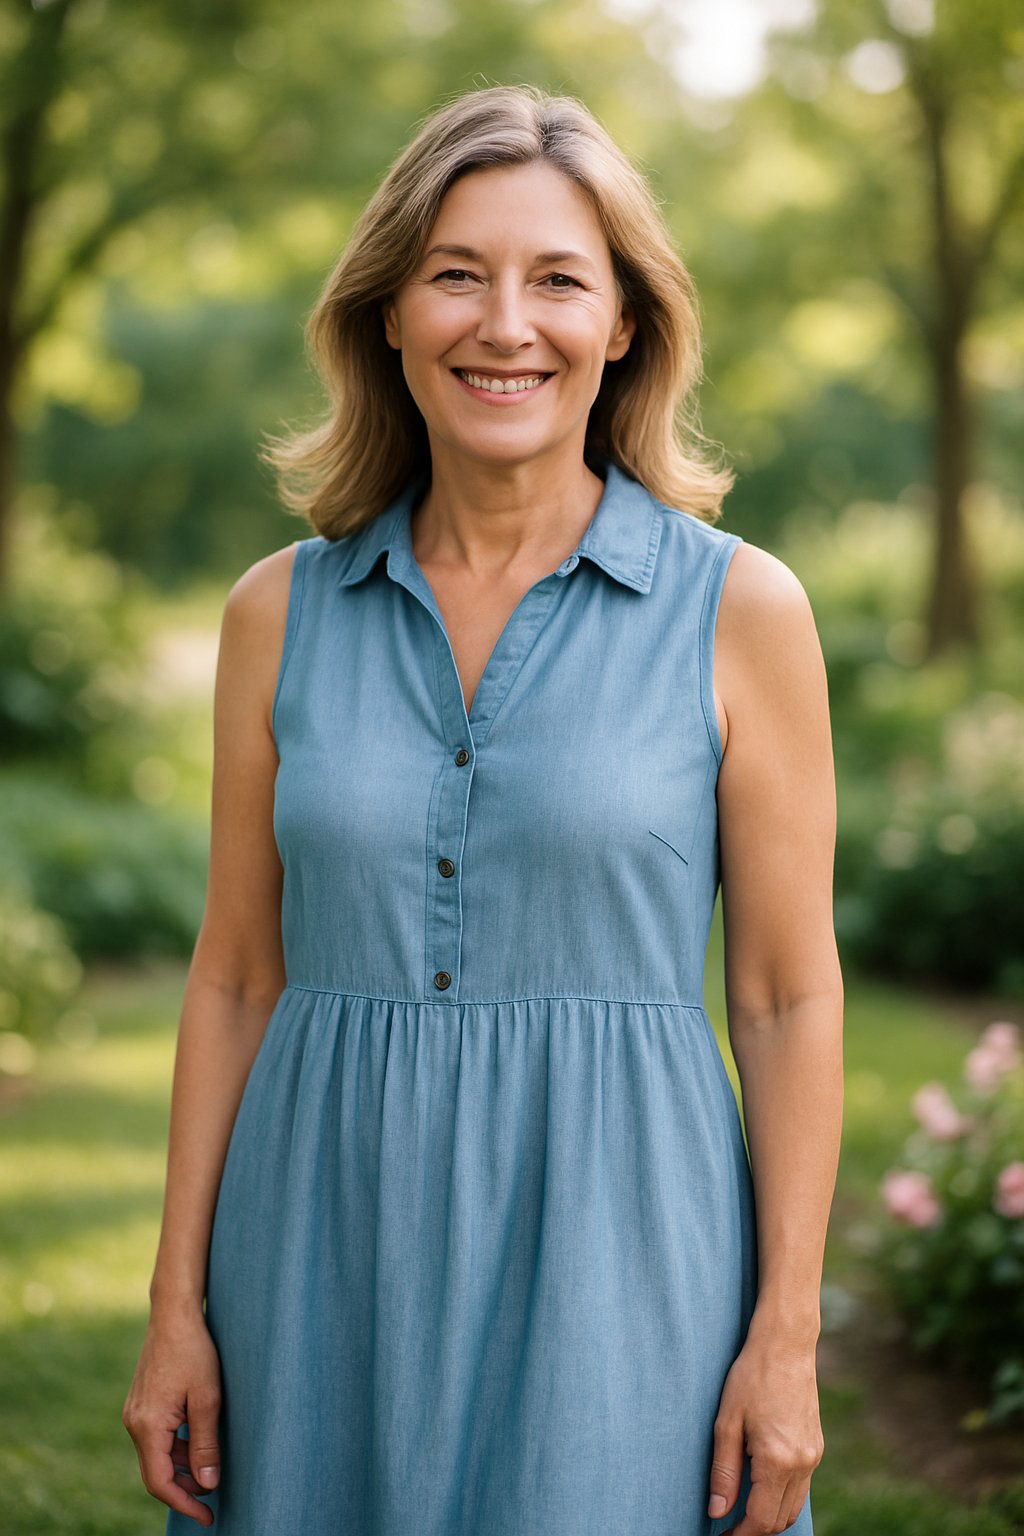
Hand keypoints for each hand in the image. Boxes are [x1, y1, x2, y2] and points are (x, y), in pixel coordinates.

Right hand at [121, 1307, 222, 1527]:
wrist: (173, 1315)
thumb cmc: (194, 1351)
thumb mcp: (207, 1398)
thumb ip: (206, 1442)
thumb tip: (208, 1484)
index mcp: (147, 1426)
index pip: (160, 1483)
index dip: (185, 1504)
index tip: (208, 1516)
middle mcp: (134, 1423)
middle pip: (157, 1473)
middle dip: (185, 1489)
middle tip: (214, 1495)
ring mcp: (135, 1413)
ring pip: (157, 1456)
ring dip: (182, 1467)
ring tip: (211, 1469)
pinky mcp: (141, 1404)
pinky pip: (156, 1438)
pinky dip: (176, 1448)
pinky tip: (197, 1443)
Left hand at [706, 1331, 822, 1532]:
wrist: (786, 1345)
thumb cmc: (751, 1376)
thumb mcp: (727, 1421)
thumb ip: (723, 1470)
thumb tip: (717, 1511)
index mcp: (778, 1460)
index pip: (760, 1520)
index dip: (739, 1535)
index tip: (720, 1535)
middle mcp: (802, 1464)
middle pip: (779, 1521)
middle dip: (754, 1531)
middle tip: (728, 1527)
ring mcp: (813, 1456)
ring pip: (793, 1508)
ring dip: (769, 1517)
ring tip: (741, 1512)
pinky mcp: (816, 1447)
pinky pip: (801, 1488)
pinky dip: (781, 1498)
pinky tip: (761, 1487)